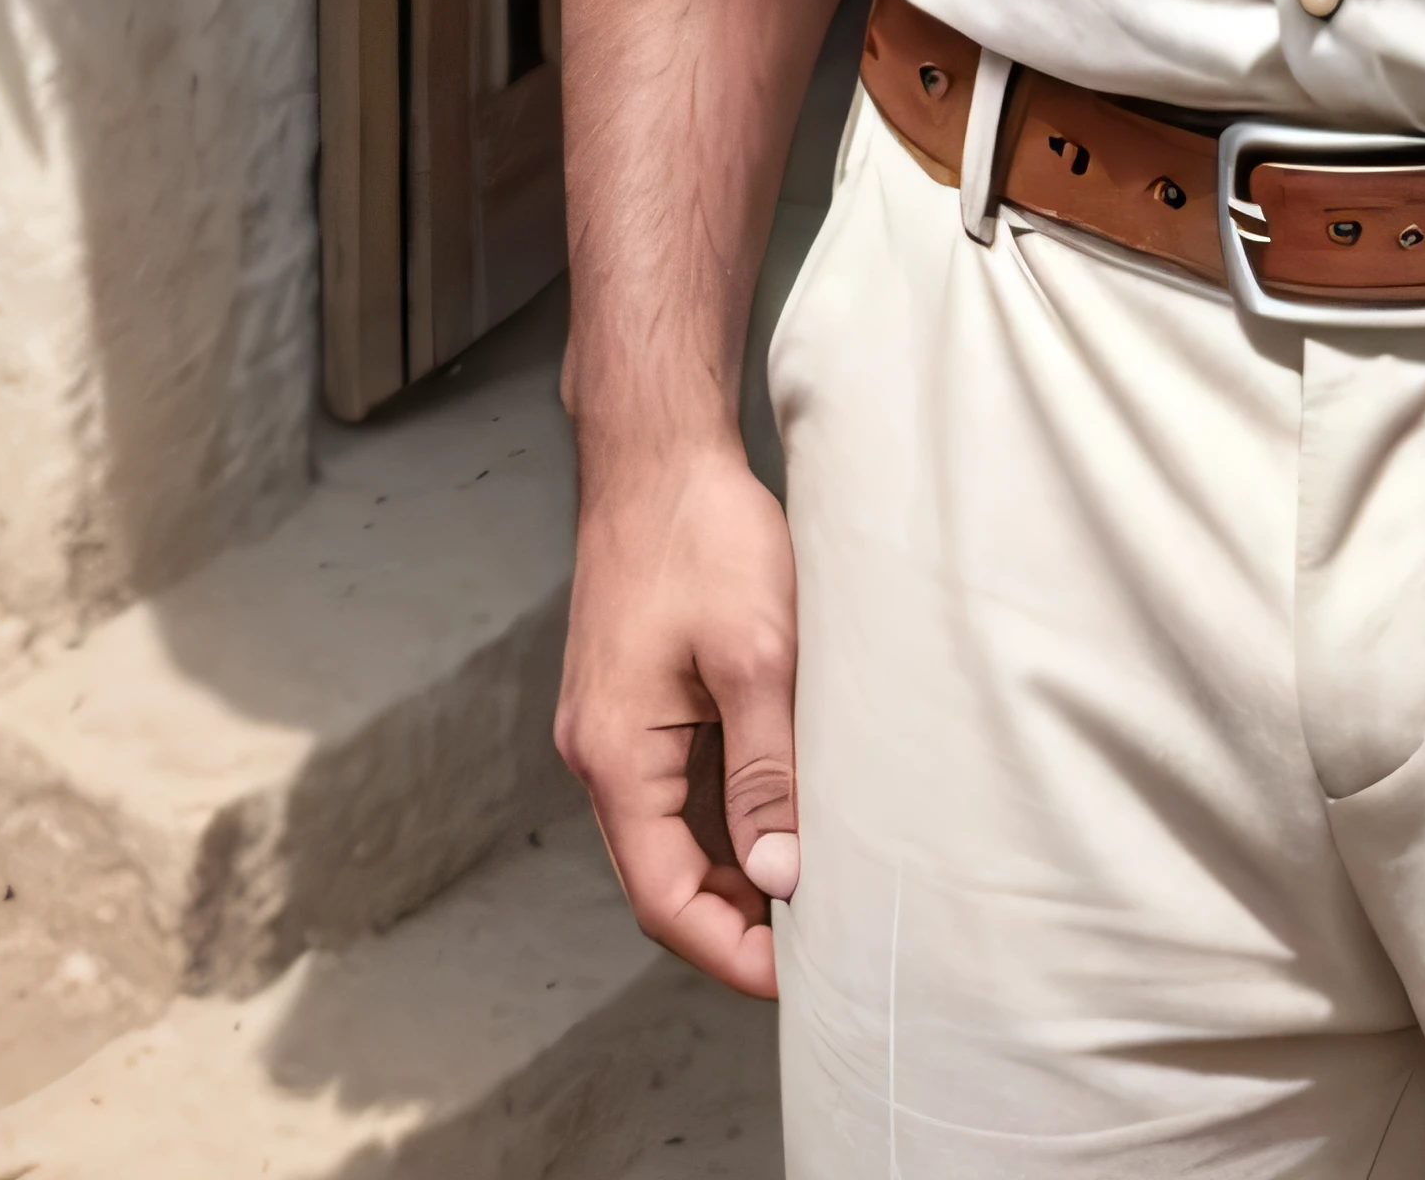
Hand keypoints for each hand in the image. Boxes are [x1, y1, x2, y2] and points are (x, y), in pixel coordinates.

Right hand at [556, 432, 802, 999]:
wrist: (657, 450)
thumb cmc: (702, 535)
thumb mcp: (755, 654)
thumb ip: (767, 768)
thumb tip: (783, 872)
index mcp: (614, 756)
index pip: (664, 898)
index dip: (730, 948)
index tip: (799, 974)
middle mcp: (600, 753)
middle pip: (663, 876)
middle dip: (737, 916)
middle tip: (823, 934)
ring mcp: (615, 725)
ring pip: (673, 832)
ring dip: (736, 863)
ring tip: (819, 875)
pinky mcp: (637, 697)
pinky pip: (679, 784)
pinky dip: (728, 810)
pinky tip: (788, 803)